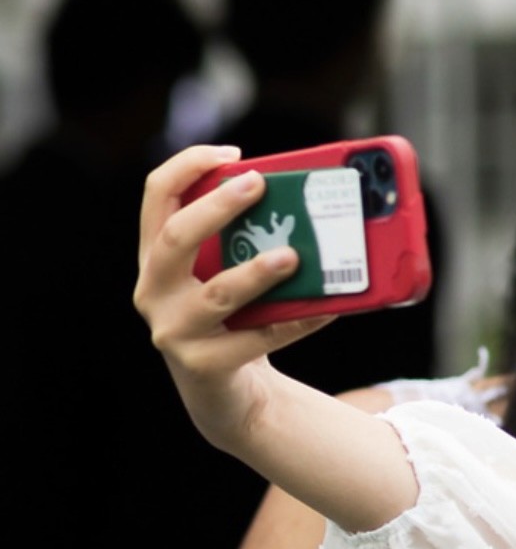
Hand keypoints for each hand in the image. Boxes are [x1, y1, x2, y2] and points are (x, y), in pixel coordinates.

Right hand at [134, 145, 333, 453]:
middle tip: (259, 184)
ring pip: (217, 294)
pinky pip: (256, 338)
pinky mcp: (205, 365)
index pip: (157, 196)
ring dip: (257, 272)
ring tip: (293, 256)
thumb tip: (307, 204)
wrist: (223, 394)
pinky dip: (296, 321)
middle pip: (175, 238)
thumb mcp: (224, 275)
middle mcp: (153, 290)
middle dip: (217, 208)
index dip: (189, 166)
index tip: (232, 153)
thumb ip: (243, 243)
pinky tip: (328, 308)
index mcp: (155, 257)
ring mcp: (174, 330)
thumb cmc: (232, 319)